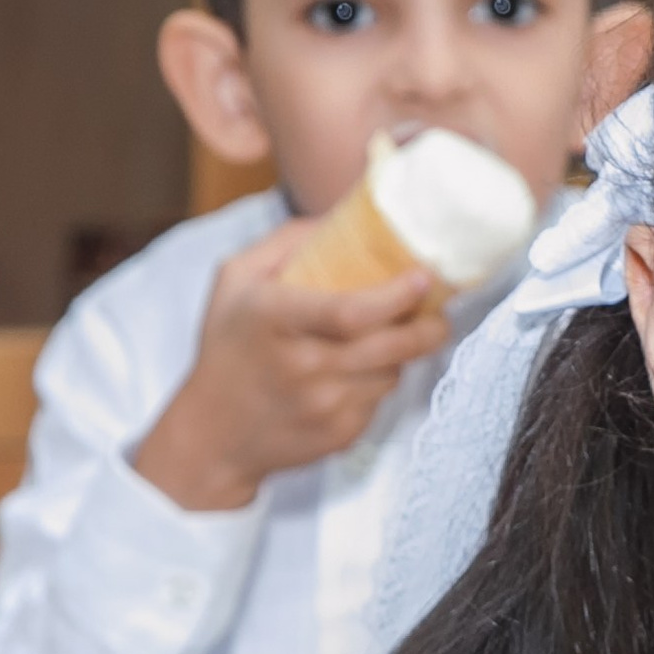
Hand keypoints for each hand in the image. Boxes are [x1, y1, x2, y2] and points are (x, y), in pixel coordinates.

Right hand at [132, 223, 447, 511]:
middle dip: (428, 328)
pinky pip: (380, 401)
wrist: (214, 432)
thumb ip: (284, 242)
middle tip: (439, 314)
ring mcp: (323, 405)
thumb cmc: (228, 346)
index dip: (397, 297)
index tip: (424, 279)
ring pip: (392, 373)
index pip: (351, 312)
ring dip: (403, 355)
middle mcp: (302, 365)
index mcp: (275, 320)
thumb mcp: (235, 281)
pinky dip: (380, 383)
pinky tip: (362, 372)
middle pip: (390, 346)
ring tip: (394, 338)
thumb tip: (340, 219)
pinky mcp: (339, 435)